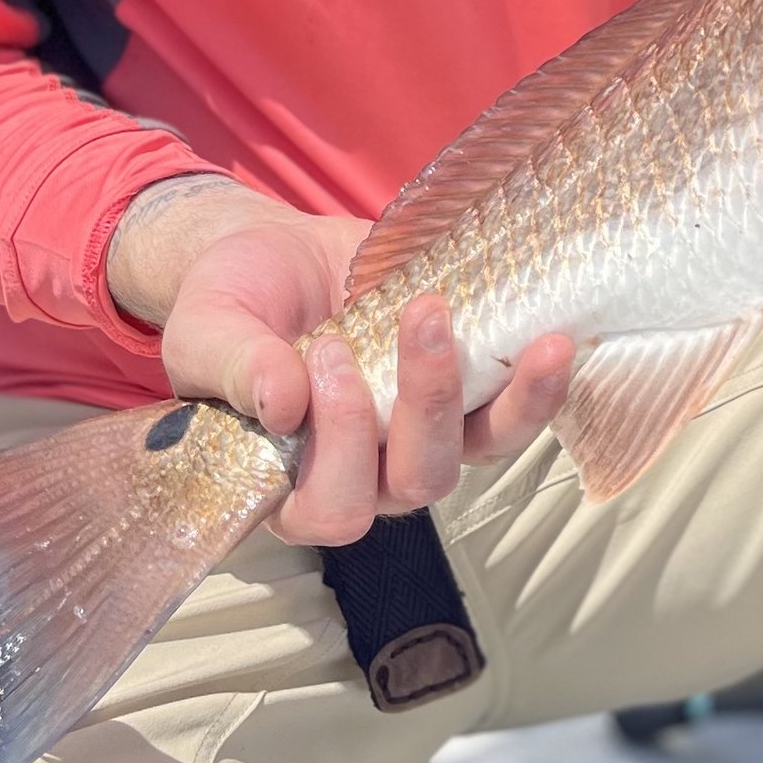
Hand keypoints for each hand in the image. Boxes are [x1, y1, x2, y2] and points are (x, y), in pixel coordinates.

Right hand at [106, 175, 573, 544]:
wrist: (280, 253)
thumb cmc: (234, 301)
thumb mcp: (205, 327)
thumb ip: (232, 367)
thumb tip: (282, 405)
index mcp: (291, 481)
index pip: (328, 509)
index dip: (339, 446)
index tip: (327, 354)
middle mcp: (366, 475)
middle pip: (417, 482)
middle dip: (427, 404)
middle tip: (417, 313)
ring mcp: (423, 435)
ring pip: (481, 453)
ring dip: (513, 402)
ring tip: (537, 341)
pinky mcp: (467, 393)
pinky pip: (513, 409)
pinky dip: (541, 383)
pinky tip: (557, 340)